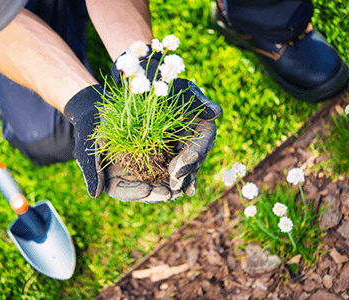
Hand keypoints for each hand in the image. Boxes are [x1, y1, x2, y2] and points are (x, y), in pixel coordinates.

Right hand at [65, 85, 179, 201]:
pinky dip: (173, 168)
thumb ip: (92, 171)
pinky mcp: (152, 153)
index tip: (147, 191)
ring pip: (155, 180)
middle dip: (156, 193)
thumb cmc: (91, 127)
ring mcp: (140, 165)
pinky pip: (163, 163)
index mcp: (110, 177)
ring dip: (168, 185)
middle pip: (142, 190)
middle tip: (169, 194)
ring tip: (180, 189)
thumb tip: (94, 195)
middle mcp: (126, 175)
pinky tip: (184, 171)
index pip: (122, 191)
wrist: (99, 107)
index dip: (135, 193)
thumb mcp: (90, 146)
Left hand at [167, 79, 221, 195]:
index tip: (188, 159)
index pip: (204, 139)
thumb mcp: (180, 88)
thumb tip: (217, 112)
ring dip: (182, 179)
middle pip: (196, 157)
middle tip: (175, 180)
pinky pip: (177, 169)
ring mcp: (185, 147)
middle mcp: (197, 137)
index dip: (197, 150)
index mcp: (203, 122)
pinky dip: (177, 180)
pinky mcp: (172, 153)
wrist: (148, 88)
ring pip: (188, 166)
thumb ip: (197, 100)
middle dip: (187, 170)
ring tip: (174, 190)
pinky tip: (173, 193)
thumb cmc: (166, 84)